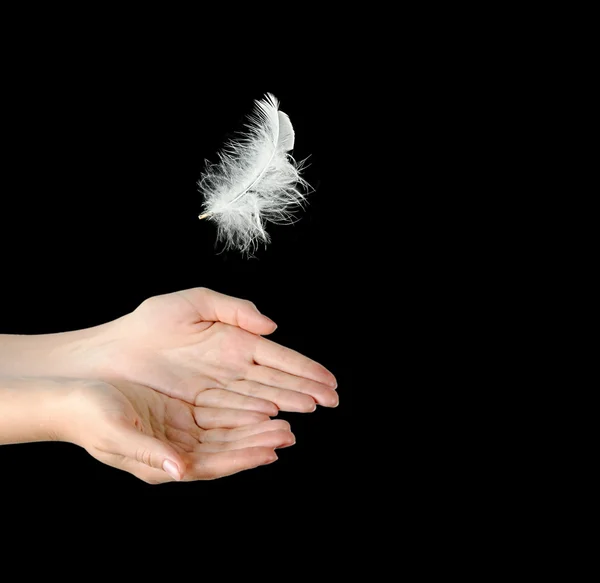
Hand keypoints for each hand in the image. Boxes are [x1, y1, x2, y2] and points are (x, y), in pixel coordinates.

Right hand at [62, 378, 293, 483]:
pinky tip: (257, 409)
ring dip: (253, 430)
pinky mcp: (176, 417)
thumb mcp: (116, 434)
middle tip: (288, 434)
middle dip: (257, 443)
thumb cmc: (87, 417)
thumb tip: (180, 471)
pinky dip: (236, 415)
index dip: (242, 458)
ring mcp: (177, 436)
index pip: (212, 465)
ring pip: (224, 435)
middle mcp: (175, 454)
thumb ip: (149, 454)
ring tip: (283, 424)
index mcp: (162, 466)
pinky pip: (214, 418)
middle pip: (225, 451)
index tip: (271, 451)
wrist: (70, 398)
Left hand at [86, 288, 337, 413]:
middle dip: (304, 389)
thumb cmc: (146, 326)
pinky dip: (256, 420)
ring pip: (258, 400)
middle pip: (274, 381)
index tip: (328, 379)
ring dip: (286, 405)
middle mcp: (229, 371)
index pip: (276, 358)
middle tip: (331, 399)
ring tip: (311, 409)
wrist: (106, 355)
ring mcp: (215, 393)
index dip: (304, 369)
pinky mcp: (198, 414)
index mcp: (232, 344)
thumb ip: (232, 308)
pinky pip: (233, 417)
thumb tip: (271, 327)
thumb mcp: (191, 303)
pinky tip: (275, 421)